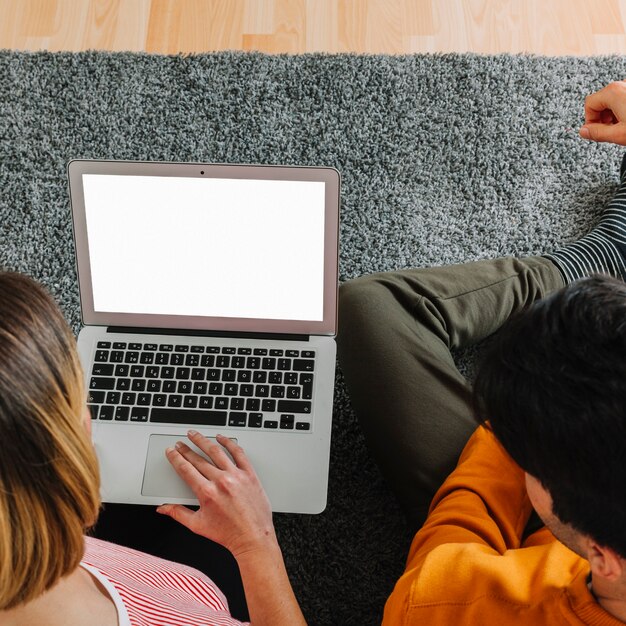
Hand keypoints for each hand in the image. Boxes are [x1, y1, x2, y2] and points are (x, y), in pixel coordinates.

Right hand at [157, 431, 275, 557]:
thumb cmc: (228, 534)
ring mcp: (236, 476)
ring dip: (203, 441)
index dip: (176, 458)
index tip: (171, 451)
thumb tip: (162, 508)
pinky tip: (221, 438)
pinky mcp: (249, 474)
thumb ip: (177, 513)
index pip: (186, 469)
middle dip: (186, 449)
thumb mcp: (198, 525)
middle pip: (198, 459)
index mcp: (206, 493)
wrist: (253, 538)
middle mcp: (221, 482)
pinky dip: (229, 443)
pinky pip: (238, 453)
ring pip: (216, 452)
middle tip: (180, 443)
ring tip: (195, 435)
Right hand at [580, 80, 625, 144]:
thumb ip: (597, 133)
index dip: (589, 120)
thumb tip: (584, 132)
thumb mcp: (619, 134)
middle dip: (602, 117)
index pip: (589, 104)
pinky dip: (623, 108)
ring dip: (613, 113)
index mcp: (613, 92)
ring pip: (614, 99)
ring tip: (621, 126)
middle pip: (601, 100)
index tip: (594, 130)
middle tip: (609, 130)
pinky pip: (623, 97)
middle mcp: (622, 84)